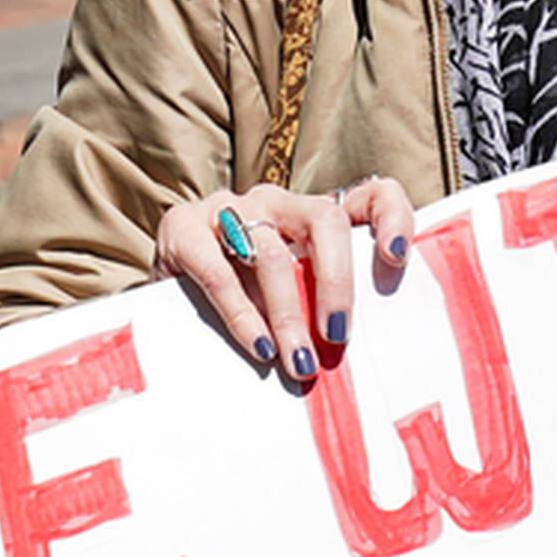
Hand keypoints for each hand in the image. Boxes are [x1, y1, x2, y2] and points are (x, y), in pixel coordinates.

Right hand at [155, 177, 418, 380]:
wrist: (159, 304)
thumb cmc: (242, 305)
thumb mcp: (292, 298)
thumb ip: (323, 306)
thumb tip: (361, 353)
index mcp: (312, 213)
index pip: (370, 196)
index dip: (393, 219)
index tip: (397, 259)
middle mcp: (276, 201)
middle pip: (323, 220)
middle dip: (336, 282)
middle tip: (338, 337)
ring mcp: (229, 208)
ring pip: (272, 252)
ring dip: (288, 313)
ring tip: (299, 361)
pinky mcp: (183, 226)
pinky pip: (219, 270)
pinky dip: (242, 314)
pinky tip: (259, 347)